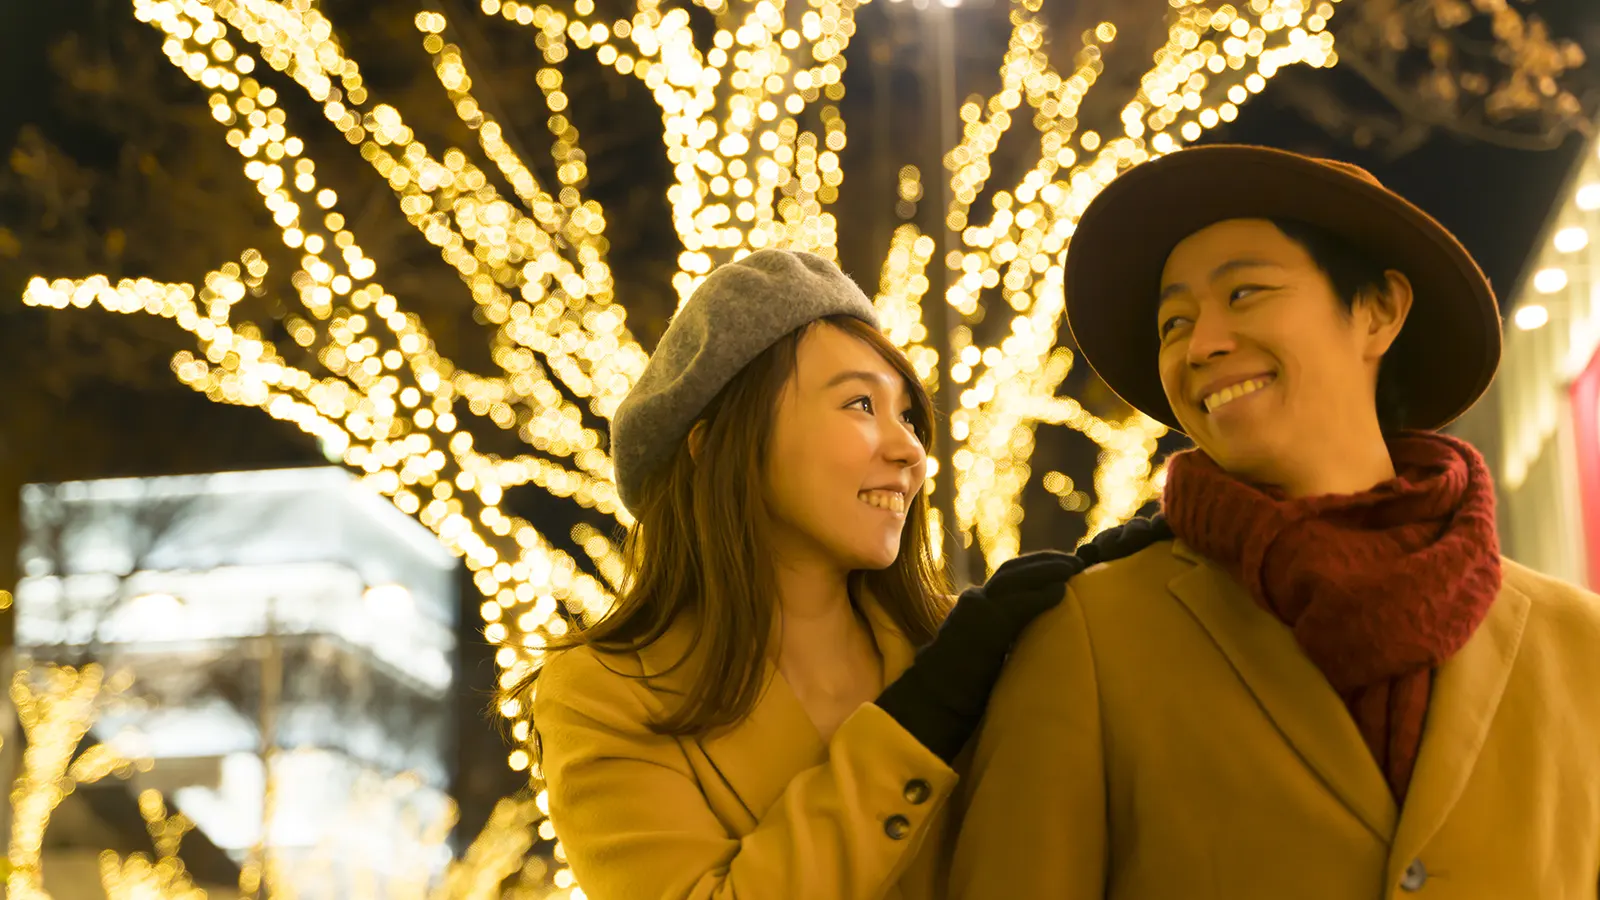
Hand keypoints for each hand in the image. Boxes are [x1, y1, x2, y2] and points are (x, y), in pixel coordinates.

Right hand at [876, 515, 1171, 760]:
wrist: (932, 701)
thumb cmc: (955, 686)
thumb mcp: (983, 652)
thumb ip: (1002, 637)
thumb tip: (1028, 637)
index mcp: (974, 607)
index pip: (1008, 577)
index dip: (1035, 568)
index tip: (1060, 564)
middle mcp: (974, 602)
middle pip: (1014, 570)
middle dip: (1046, 560)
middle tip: (1075, 559)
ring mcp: (978, 612)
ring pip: (1016, 578)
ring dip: (1048, 569)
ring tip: (1074, 567)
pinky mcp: (985, 628)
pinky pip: (1018, 604)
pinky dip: (1041, 595)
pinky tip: (1061, 591)